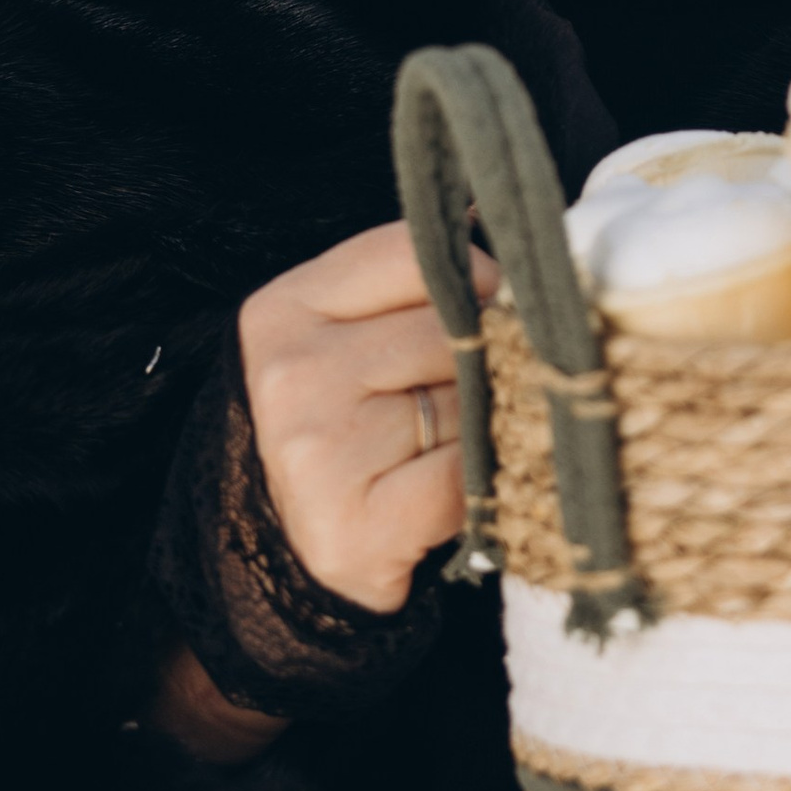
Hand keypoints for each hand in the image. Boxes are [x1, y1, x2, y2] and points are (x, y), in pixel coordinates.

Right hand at [236, 218, 485, 614]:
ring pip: (467, 401)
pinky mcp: (356, 523)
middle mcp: (291, 373)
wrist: (287, 551)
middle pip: (451, 330)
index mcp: (283, 310)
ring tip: (442, 448)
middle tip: (458, 399)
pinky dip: (480, 485)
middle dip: (480, 361)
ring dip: (482, 425)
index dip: (472, 279)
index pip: (413, 255)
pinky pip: (466, 475)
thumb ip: (413, 287)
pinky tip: (446, 494)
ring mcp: (319, 449)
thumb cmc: (338, 429)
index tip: (487, 308)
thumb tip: (506, 239)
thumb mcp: (346, 336)